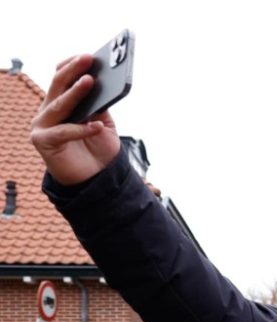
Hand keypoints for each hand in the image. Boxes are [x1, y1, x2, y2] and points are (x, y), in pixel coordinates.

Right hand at [29, 54, 121, 185]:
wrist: (96, 179)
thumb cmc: (98, 149)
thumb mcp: (103, 122)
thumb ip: (98, 105)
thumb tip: (100, 84)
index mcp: (61, 103)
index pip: (61, 77)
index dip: (72, 65)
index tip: (88, 55)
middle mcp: (48, 111)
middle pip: (58, 86)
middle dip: (73, 70)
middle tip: (88, 59)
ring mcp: (42, 125)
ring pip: (59, 105)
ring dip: (75, 92)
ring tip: (90, 81)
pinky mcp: (42, 141)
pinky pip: (63, 132)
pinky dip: (82, 129)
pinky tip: (97, 126)